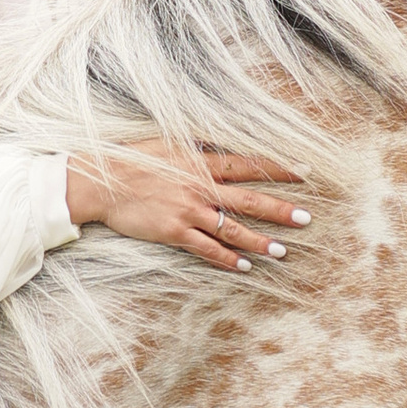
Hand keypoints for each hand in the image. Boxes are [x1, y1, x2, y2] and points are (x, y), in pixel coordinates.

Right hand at [65, 144, 311, 271]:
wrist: (100, 182)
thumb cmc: (132, 159)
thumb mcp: (167, 142)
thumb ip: (197, 144)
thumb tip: (220, 140)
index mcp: (200, 161)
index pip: (248, 164)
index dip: (278, 168)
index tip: (305, 171)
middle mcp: (199, 186)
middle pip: (249, 198)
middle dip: (279, 209)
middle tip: (306, 219)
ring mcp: (188, 211)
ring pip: (233, 229)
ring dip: (260, 241)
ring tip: (283, 251)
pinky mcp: (174, 232)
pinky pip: (207, 249)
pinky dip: (227, 259)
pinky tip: (244, 266)